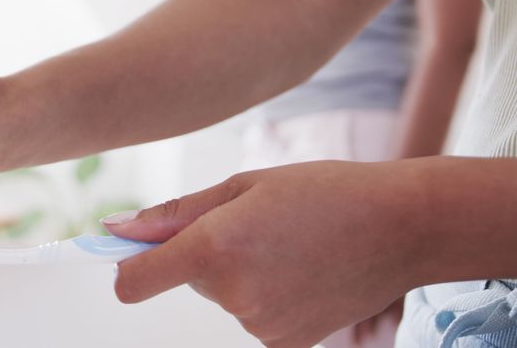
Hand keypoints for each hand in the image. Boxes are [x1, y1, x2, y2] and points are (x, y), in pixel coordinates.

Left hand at [104, 160, 427, 347]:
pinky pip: (252, 314)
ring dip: (240, 272)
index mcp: (214, 248)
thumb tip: (116, 229)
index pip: (134, 281)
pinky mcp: (286, 343)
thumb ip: (173, 214)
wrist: (401, 227)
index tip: (128, 253)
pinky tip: (301, 270)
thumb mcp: (242, 185)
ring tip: (289, 244)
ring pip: (222, 295)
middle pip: (186, 278)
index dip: (126, 265)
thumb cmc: (323, 192)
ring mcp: (260, 325)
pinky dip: (266, 294)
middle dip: (205, 253)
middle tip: (255, 225)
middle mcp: (232, 295)